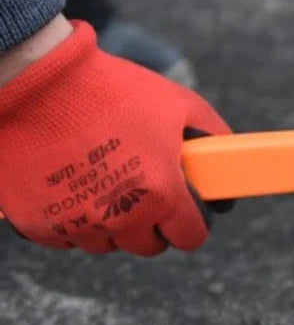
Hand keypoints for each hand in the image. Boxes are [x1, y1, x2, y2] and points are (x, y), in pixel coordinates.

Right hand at [0, 17, 232, 254]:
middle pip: (148, 245)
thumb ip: (211, 135)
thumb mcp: (178, 105)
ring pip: (107, 243)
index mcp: (161, 195)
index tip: (184, 213)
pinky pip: (67, 236)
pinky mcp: (42, 225)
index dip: (190, 223)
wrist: (37, 79)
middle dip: (150, 222)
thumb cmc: (111, 90)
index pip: (190, 238)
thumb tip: (224, 157)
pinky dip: (71, 218)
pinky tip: (70, 184)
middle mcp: (122, 218)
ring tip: (102, 179)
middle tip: (141, 190)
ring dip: (110, 222)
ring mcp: (79, 224)